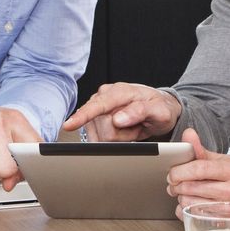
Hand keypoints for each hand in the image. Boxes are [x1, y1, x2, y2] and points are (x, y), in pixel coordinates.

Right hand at [63, 82, 177, 141]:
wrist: (159, 108)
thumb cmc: (160, 108)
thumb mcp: (160, 111)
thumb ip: (140, 112)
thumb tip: (118, 119)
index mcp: (120, 91)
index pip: (98, 105)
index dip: (83, 116)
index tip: (69, 125)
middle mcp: (104, 96)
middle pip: (102, 129)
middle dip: (121, 135)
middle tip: (136, 127)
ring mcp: (98, 107)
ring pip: (99, 136)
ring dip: (117, 138)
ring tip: (130, 127)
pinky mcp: (95, 118)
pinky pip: (98, 138)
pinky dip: (113, 139)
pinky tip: (122, 130)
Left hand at [166, 129, 229, 210]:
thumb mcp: (221, 160)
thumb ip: (200, 149)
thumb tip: (188, 134)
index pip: (199, 169)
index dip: (180, 171)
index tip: (172, 173)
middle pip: (193, 188)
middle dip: (177, 185)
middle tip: (174, 183)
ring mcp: (229, 210)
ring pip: (191, 204)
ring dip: (181, 198)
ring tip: (184, 193)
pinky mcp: (223, 223)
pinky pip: (193, 217)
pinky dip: (184, 210)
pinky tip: (189, 203)